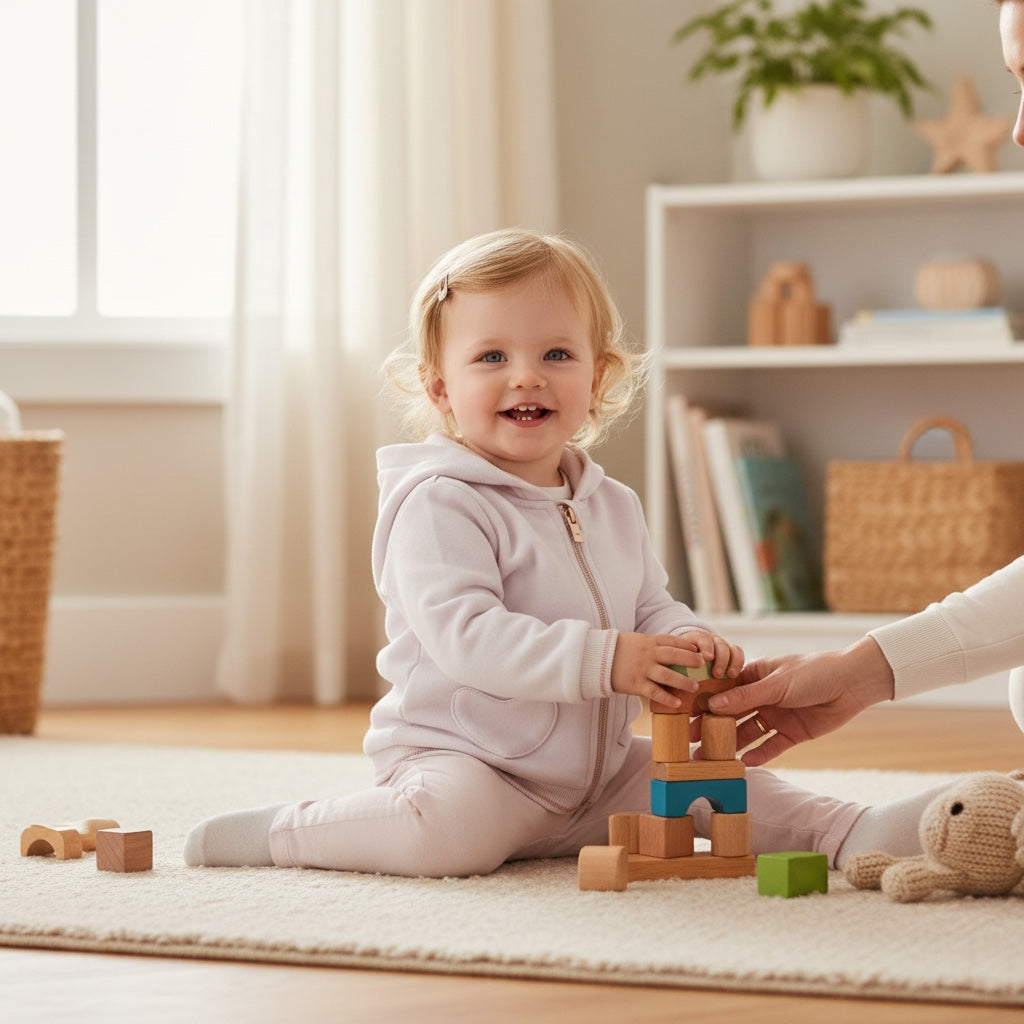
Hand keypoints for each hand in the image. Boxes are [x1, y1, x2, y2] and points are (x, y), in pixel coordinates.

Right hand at [610, 630, 743, 708]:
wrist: (595, 658)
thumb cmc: (616, 649)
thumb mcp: (635, 640)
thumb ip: (650, 644)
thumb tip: (667, 649)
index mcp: (648, 641)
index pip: (672, 641)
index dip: (687, 645)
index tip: (698, 649)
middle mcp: (648, 654)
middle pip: (675, 656)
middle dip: (691, 660)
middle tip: (703, 665)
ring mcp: (643, 669)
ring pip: (669, 676)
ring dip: (684, 682)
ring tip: (696, 687)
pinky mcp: (636, 684)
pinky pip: (655, 692)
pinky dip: (668, 698)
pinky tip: (678, 703)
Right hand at [698, 637, 894, 765]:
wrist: (853, 684)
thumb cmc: (814, 672)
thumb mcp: (777, 683)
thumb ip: (746, 697)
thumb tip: (713, 705)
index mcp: (756, 676)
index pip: (724, 690)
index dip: (705, 702)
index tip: (684, 714)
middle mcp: (763, 697)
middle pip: (732, 714)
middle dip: (713, 727)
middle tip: (691, 741)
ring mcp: (777, 715)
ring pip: (748, 733)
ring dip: (732, 744)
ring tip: (712, 758)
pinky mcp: (792, 733)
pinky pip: (771, 746)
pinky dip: (759, 755)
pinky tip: (744, 764)